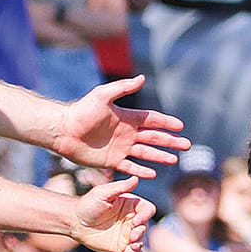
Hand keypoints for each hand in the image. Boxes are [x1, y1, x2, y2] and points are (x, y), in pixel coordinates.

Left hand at [54, 75, 188, 178]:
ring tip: (174, 160)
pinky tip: (153, 173)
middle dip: (170, 141)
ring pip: (146, 153)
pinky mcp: (111, 161)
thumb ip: (122, 88)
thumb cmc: (81, 111)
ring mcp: (120, 148)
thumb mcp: (102, 95)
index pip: (152, 120)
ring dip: (160, 157)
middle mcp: (126, 133)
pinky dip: (141, 171)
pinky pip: (130, 167)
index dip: (166, 123)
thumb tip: (142, 78)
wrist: (63, 130)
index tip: (180, 126)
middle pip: (154, 137)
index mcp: (127, 117)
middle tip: (187, 146)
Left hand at [70, 175, 155, 251]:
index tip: (136, 221)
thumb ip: (120, 187)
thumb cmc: (88, 204)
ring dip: (140, 244)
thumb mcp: (103, 193)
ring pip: (142, 239)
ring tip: (131, 245)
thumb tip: (136, 178)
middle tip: (131, 235)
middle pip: (146, 225)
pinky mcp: (122, 246)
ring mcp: (127, 233)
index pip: (147, 209)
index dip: (145, 215)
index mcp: (131, 205)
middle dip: (141, 231)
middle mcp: (131, 219)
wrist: (75, 222)